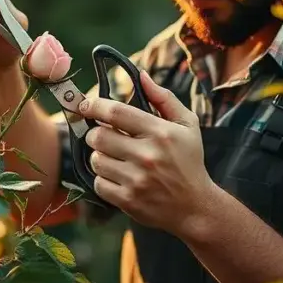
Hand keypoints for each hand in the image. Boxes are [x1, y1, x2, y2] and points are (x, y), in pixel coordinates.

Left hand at [77, 70, 214, 234]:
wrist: (195, 207)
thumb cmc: (189, 161)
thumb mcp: (187, 124)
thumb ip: (163, 98)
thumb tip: (141, 75)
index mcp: (160, 132)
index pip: (116, 112)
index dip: (94, 105)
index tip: (87, 105)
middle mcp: (147, 156)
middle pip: (98, 136)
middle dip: (95, 133)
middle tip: (103, 135)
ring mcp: (136, 180)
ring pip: (96, 160)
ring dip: (99, 157)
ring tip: (114, 157)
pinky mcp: (128, 200)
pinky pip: (98, 183)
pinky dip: (103, 179)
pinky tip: (118, 176)